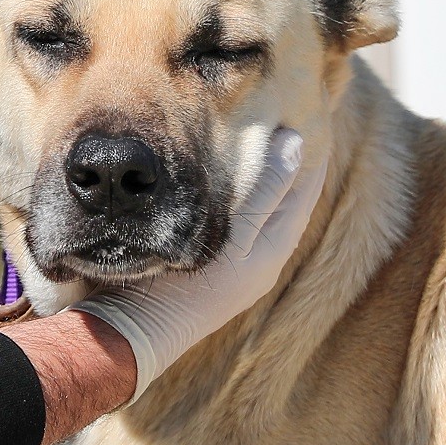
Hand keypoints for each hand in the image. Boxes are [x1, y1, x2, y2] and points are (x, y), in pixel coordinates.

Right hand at [73, 130, 322, 394]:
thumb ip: (265, 191)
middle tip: (283, 117)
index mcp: (273, 250)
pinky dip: (233, 188)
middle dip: (285, 160)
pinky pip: (230, 215)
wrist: (134, 331)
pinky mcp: (206, 261)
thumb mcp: (235, 236)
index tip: (311, 113)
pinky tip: (217, 170)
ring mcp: (234, 262)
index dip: (311, 152)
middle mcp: (260, 258)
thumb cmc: (186, 287)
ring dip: (258, 172)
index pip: (305, 189)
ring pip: (256, 206)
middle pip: (284, 197)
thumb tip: (295, 144)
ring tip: (254, 134)